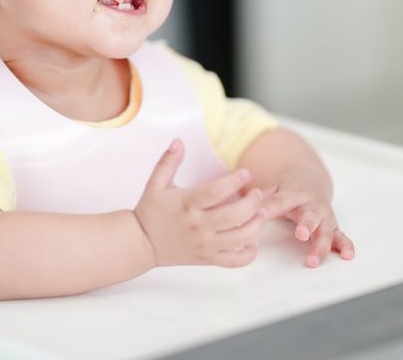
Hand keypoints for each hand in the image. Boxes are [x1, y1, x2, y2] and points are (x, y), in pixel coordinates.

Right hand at [134, 139, 268, 267]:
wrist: (140, 243)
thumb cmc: (150, 212)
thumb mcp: (156, 183)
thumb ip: (168, 161)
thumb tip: (178, 141)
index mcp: (187, 204)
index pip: (216, 191)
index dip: (234, 181)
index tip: (246, 173)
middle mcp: (198, 225)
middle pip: (234, 216)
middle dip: (252, 203)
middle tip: (257, 193)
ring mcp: (204, 244)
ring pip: (239, 238)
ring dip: (256, 226)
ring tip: (262, 213)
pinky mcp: (207, 258)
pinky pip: (234, 261)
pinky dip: (248, 255)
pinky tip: (253, 243)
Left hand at [260, 167, 354, 267]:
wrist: (311, 181)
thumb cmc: (287, 190)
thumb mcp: (273, 190)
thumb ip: (261, 200)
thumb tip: (244, 209)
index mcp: (293, 193)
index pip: (280, 200)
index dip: (271, 207)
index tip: (262, 214)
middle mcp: (311, 204)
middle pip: (310, 215)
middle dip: (307, 225)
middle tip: (301, 235)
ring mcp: (324, 216)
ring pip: (326, 230)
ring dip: (321, 245)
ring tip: (313, 260)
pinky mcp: (332, 226)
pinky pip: (340, 236)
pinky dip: (345, 245)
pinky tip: (348, 255)